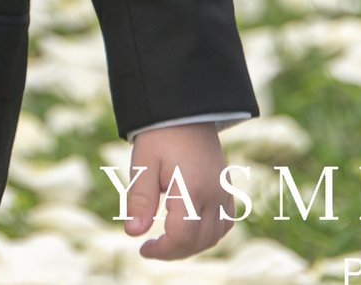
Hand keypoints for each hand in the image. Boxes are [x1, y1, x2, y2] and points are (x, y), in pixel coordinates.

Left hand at [118, 122, 233, 259]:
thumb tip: (133, 233)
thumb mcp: (143, 164)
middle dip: (174, 251)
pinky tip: (188, 230)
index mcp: (191, 188)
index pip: (182, 236)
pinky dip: (208, 234)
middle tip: (150, 247)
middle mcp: (214, 193)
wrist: (185, 110)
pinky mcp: (227, 189)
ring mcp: (224, 192)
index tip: (143, 248)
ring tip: (167, 241)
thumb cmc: (160, 135)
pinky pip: (225, 223)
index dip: (163, 250)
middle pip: (199, 240)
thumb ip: (139, 200)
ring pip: (215, 236)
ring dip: (192, 246)